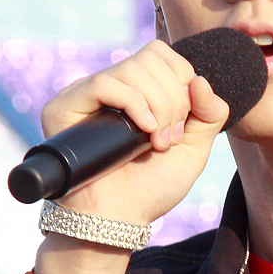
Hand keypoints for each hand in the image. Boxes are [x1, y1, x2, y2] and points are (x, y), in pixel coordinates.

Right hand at [39, 39, 229, 225]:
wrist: (120, 219)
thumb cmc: (152, 186)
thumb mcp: (194, 148)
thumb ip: (209, 114)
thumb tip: (200, 80)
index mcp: (138, 90)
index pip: (163, 54)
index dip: (183, 81)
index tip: (182, 125)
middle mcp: (111, 87)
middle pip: (152, 57)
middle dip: (174, 99)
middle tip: (168, 139)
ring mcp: (86, 95)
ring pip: (131, 68)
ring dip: (157, 106)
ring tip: (155, 142)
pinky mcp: (63, 107)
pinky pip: (103, 83)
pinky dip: (133, 103)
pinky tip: (142, 131)